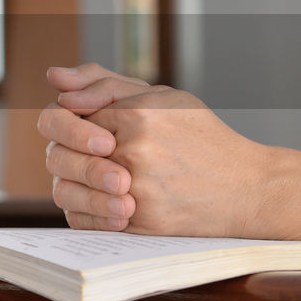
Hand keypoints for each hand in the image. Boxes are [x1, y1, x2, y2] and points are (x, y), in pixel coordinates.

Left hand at [38, 63, 278, 237]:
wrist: (247, 188)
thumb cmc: (200, 136)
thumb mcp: (160, 96)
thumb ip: (103, 83)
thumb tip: (54, 78)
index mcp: (137, 115)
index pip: (69, 114)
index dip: (76, 122)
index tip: (95, 128)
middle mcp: (134, 153)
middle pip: (62, 152)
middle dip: (70, 153)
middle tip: (96, 154)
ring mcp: (135, 191)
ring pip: (66, 186)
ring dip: (75, 181)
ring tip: (102, 174)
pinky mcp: (138, 222)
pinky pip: (82, 218)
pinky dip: (84, 209)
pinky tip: (106, 197)